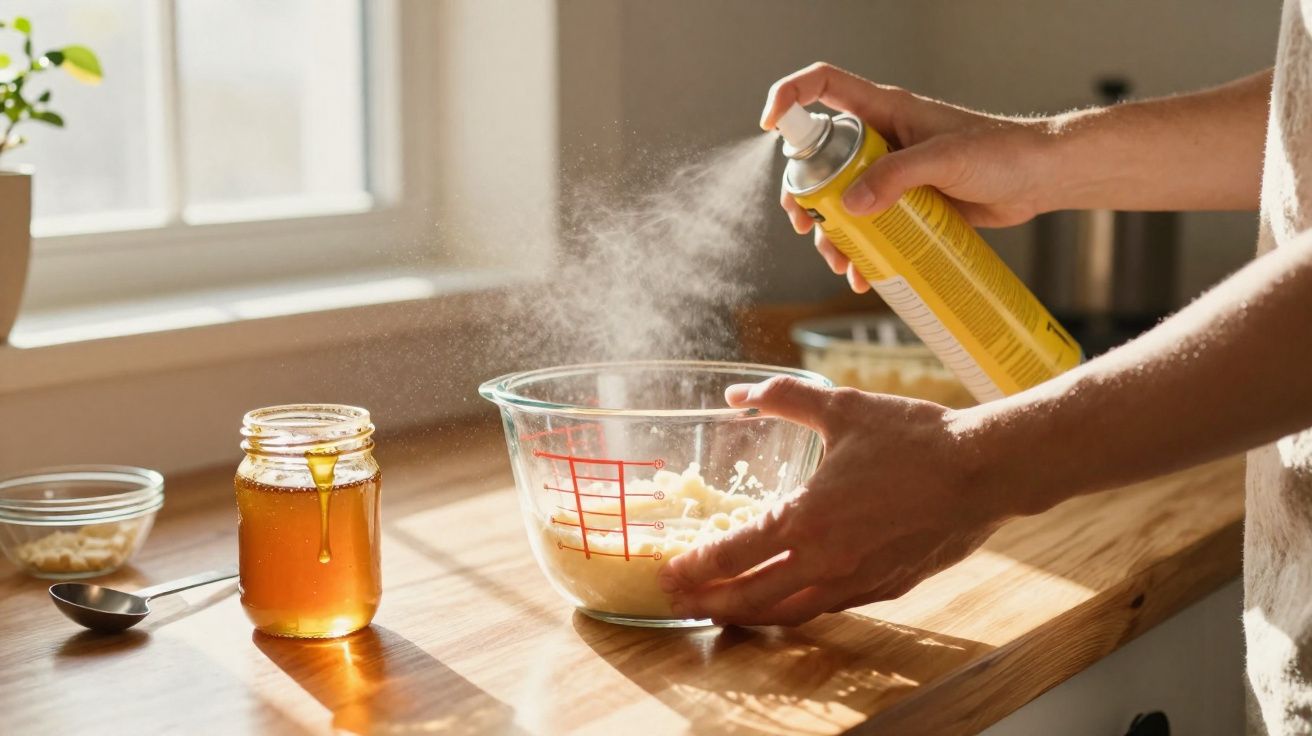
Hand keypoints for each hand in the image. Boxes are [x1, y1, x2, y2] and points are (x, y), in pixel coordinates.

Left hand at [658, 376, 1020, 625]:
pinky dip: (795, 609)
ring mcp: (856, 582)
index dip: (694, 567)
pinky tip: (785, 601)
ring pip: (787, 613)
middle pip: (749, 598)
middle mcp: (824, 561)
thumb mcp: (841, 408)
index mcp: (806, 519)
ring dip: (748, 615)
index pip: (732, 555)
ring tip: (721, 611)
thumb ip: (784, 398)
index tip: (668, 572)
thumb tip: (738, 393)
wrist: (983, 473)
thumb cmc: (914, 439)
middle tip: (678, 601)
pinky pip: (826, 608)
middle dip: (708, 602)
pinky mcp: (885, 589)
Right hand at [764, 62, 1056, 292]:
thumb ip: (898, 177)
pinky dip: (861, 250)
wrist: (1040, 180)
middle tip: (805, 224)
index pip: (824, 86)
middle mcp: (881, 139)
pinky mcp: (905, 204)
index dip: (790, 98)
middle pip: (820, 159)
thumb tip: (851, 206)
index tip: (769, 126)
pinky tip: (864, 274)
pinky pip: (869, 226)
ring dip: (832, 233)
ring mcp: (891, 173)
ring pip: (841, 200)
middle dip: (805, 194)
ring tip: (841, 262)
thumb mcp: (947, 160)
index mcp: (885, 110)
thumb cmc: (1004, 153)